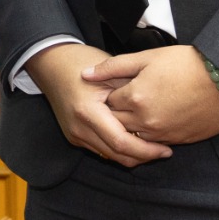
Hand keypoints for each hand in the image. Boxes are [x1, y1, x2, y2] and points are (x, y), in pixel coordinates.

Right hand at [27, 44, 173, 167]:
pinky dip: (120, 149)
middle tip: (165, 151)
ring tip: (154, 148)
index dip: (146, 150)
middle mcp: (79, 128)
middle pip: (117, 155)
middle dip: (143, 157)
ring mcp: (75, 134)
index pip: (121, 142)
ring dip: (133, 156)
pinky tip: (135, 140)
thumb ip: (132, 95)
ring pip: (111, 157)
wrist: (52, 64)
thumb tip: (160, 114)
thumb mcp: (110, 73)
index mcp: (87, 111)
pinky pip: (103, 150)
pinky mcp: (75, 137)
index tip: (166, 149)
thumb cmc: (82, 62)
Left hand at [90, 46, 218, 145]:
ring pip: (134, 137)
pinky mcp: (179, 141)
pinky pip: (155, 142)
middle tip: (123, 100)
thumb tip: (85, 75)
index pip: (107, 103)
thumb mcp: (148, 57)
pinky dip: (150, 133)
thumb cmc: (189, 64)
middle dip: (115, 113)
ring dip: (132, 126)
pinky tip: (157, 119)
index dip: (109, 94)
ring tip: (140, 109)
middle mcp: (146, 121)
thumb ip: (113, 67)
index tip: (114, 86)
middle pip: (117, 124)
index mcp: (135, 98)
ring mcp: (163, 134)